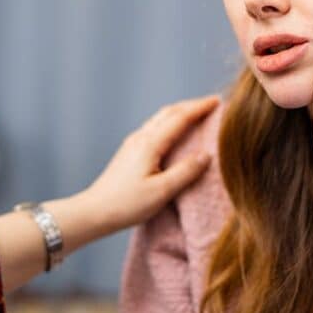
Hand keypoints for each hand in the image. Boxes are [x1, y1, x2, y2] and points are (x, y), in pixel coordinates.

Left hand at [82, 96, 218, 231]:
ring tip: (197, 114)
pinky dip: (170, 123)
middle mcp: (140, 138)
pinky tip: (175, 133)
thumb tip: (206, 154)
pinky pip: (154, 128)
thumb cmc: (127, 204)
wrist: (94, 211)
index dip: (200, 108)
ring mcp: (133, 143)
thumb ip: (186, 171)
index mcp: (150, 144)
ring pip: (160, 118)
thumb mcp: (162, 191)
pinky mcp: (129, 152)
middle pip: (169, 112)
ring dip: (180, 112)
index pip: (180, 118)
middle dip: (191, 105)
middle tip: (211, 104)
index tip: (218, 101)